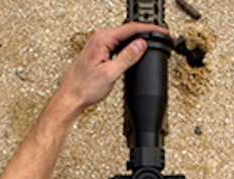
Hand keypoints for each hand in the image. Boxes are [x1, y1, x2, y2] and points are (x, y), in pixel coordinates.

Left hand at [56, 22, 171, 111]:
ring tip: (154, 42)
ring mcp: (98, 44)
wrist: (71, 96)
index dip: (150, 30)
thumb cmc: (84, 87)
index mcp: (102, 39)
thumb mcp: (110, 73)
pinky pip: (119, 44)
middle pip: (129, 30)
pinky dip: (130, 46)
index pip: (132, 28)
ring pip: (124, 38)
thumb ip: (127, 57)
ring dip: (139, 40)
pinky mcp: (99, 51)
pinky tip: (137, 51)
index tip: (163, 32)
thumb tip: (141, 44)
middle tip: (163, 37)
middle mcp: (99, 38)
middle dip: (147, 33)